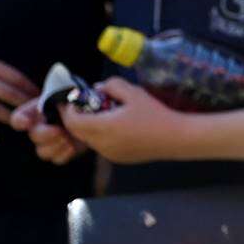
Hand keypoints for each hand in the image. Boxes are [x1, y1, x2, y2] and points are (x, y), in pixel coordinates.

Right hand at [11, 96, 85, 165]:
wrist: (92, 114)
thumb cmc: (79, 100)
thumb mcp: (71, 95)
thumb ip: (64, 98)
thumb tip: (66, 104)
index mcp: (38, 111)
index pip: (19, 118)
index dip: (20, 121)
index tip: (27, 122)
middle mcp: (40, 128)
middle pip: (34, 136)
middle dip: (46, 134)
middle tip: (60, 131)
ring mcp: (50, 142)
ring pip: (43, 151)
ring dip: (55, 146)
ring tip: (68, 138)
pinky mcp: (62, 152)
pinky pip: (57, 159)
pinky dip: (64, 154)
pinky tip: (72, 146)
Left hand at [60, 77, 186, 164]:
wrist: (175, 138)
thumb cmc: (155, 114)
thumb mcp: (134, 93)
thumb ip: (113, 85)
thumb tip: (98, 88)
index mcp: (103, 127)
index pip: (73, 122)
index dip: (69, 110)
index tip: (74, 100)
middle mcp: (102, 144)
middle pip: (78, 132)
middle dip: (78, 117)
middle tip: (87, 104)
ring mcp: (109, 154)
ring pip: (89, 139)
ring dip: (90, 126)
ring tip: (105, 112)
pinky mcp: (118, 158)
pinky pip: (101, 145)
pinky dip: (101, 134)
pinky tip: (117, 125)